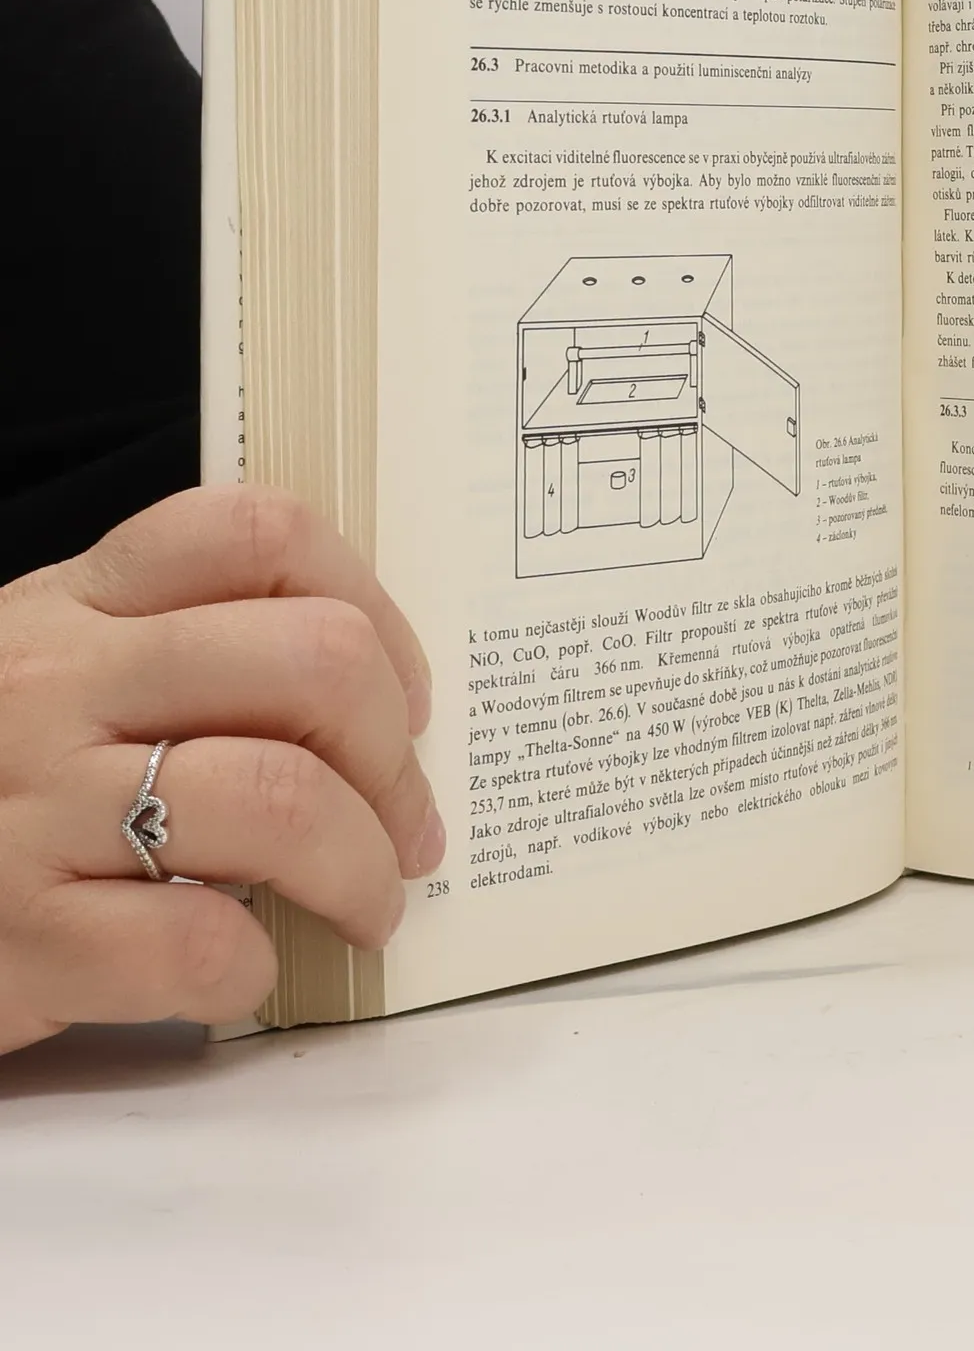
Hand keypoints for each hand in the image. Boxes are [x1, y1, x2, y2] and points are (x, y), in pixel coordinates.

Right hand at [0, 486, 443, 1055]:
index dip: (375, 609)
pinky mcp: (15, 938)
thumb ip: (179, 655)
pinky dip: (254, 964)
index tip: (403, 696)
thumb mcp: (49, 676)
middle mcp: (57, 686)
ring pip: (280, 796)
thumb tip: (371, 706)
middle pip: (312, 662)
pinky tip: (244, 966)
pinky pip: (197, 942)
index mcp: (77, 607)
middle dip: (394, 754)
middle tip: (406, 821)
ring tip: (369, 902)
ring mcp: (31, 808)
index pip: (259, 534)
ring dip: (362, 865)